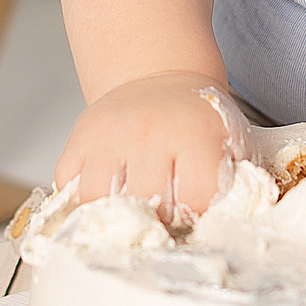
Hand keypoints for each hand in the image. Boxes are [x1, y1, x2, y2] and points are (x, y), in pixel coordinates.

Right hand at [55, 70, 240, 219]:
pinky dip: (81, 203)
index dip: (198, 219)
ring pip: (99, 199)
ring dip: (116, 217)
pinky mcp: (80, 138)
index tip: (197, 222)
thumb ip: (237, 184)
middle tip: (164, 224)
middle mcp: (149, 132)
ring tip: (133, 219)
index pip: (195, 199)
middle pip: (146, 203)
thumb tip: (230, 230)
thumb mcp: (231, 143)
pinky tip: (104, 203)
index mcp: (194, 135)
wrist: (161, 75)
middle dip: (158, 223)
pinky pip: (68, 184)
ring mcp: (110, 135)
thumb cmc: (198, 121)